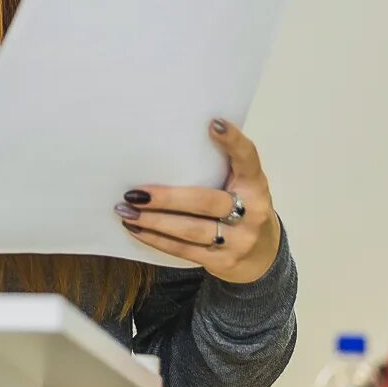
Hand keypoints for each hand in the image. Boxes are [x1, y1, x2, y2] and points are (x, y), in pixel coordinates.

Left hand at [116, 119, 282, 283]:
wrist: (262, 257)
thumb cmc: (239, 209)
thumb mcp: (240, 186)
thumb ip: (219, 169)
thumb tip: (165, 143)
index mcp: (255, 185)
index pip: (248, 159)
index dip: (234, 142)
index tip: (213, 124)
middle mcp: (253, 212)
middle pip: (206, 202)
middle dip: (167, 198)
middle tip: (134, 193)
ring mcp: (240, 240)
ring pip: (191, 230)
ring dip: (153, 221)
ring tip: (126, 211)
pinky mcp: (224, 262)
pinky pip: (184, 250)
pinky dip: (156, 239)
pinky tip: (136, 229)